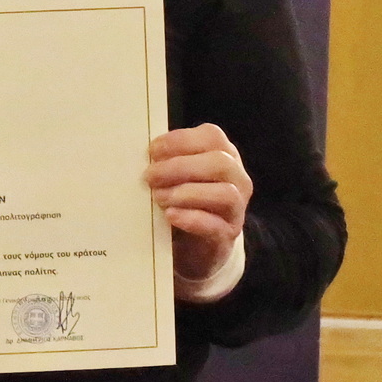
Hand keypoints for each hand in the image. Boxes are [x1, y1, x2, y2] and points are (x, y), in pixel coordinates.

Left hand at [146, 123, 252, 284]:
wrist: (193, 244)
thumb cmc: (182, 201)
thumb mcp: (177, 177)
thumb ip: (167, 163)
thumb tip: (144, 157)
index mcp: (224, 154)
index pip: (212, 137)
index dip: (182, 140)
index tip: (152, 150)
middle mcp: (237, 178)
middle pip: (220, 163)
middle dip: (181, 167)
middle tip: (150, 176)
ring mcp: (237, 208)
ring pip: (225, 194)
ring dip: (187, 193)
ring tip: (159, 197)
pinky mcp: (228, 234)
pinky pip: (216, 226)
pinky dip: (191, 218)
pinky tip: (170, 215)